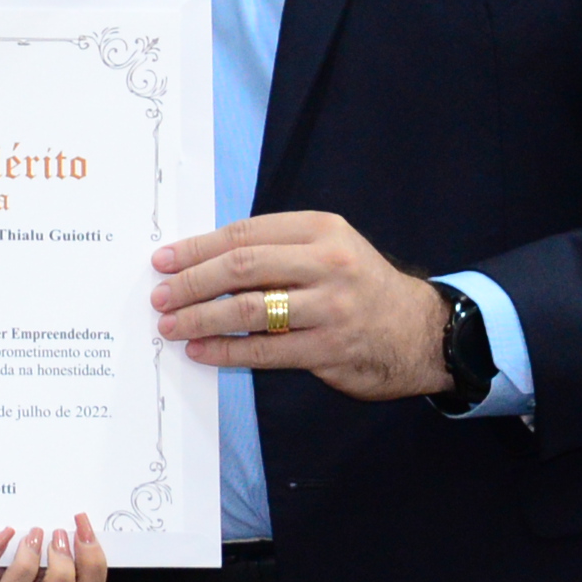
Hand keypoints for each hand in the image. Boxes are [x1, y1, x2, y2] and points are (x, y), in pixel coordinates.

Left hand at [152, 210, 450, 400]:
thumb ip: (276, 250)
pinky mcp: (329, 348)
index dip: (197, 248)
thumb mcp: (329, 249)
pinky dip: (226, 350)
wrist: (421, 331)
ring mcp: (330, 307)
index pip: (245, 234)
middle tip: (160, 295)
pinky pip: (264, 350)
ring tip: (171, 325)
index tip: (164, 260)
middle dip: (192, 282)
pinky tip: (201, 351)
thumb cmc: (359, 286)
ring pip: (249, 309)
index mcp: (321, 229)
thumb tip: (202, 262)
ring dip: (201, 318)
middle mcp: (327, 262)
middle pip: (242, 266)